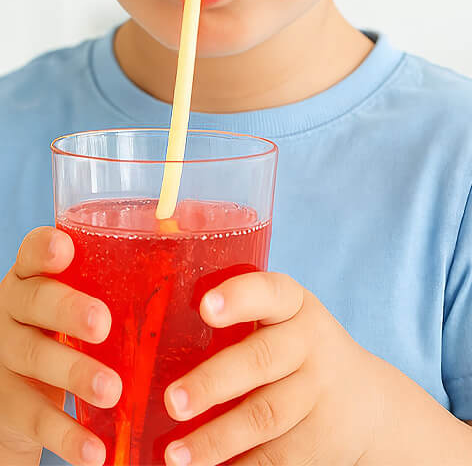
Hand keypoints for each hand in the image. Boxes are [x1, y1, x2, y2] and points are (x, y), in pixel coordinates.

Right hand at [0, 228, 114, 465]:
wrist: (25, 395)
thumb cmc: (82, 333)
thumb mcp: (95, 302)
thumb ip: (133, 289)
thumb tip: (225, 275)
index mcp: (40, 278)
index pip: (35, 254)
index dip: (44, 250)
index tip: (65, 250)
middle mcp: (17, 311)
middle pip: (35, 302)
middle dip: (69, 311)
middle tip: (103, 325)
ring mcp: (8, 356)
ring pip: (36, 358)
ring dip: (76, 374)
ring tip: (113, 390)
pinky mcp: (9, 404)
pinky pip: (36, 418)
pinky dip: (68, 436)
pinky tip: (97, 451)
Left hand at [156, 271, 410, 465]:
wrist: (367, 404)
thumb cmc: (294, 361)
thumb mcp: (280, 330)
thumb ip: (233, 333)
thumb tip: (141, 360)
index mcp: (293, 309)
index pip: (271, 292)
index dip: (240, 298)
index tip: (205, 307)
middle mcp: (311, 344)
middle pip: (263, 359)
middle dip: (214, 381)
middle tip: (172, 402)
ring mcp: (319, 392)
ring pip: (265, 415)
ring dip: (216, 438)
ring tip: (175, 457)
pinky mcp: (320, 437)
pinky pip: (275, 456)